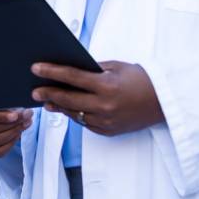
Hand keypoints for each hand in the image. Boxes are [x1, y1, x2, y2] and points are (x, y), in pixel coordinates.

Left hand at [31, 61, 163, 135]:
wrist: (164, 102)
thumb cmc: (142, 80)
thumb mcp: (117, 67)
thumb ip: (93, 70)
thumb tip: (70, 70)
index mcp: (107, 86)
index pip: (72, 77)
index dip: (51, 72)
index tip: (36, 68)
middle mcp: (104, 106)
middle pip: (68, 99)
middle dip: (48, 93)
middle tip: (34, 90)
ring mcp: (106, 121)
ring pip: (74, 114)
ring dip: (59, 106)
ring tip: (47, 100)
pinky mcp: (108, 131)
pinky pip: (85, 123)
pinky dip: (75, 115)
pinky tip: (66, 108)